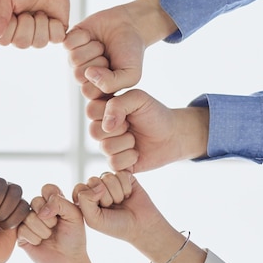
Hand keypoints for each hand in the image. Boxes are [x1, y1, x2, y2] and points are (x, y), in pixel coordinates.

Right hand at [0, 0, 68, 47]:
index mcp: (6, 30)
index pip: (4, 40)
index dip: (10, 25)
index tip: (14, 11)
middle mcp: (21, 37)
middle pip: (22, 43)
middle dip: (27, 22)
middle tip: (28, 11)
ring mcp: (38, 37)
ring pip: (39, 43)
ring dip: (41, 22)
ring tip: (40, 11)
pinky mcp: (55, 35)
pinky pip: (56, 38)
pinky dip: (54, 24)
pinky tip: (51, 16)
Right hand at [17, 184, 92, 262]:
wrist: (68, 261)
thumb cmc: (74, 238)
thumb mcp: (75, 215)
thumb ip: (61, 203)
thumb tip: (41, 210)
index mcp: (52, 201)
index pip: (47, 189)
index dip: (53, 201)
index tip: (62, 214)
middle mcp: (39, 209)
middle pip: (36, 201)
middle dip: (49, 218)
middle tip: (55, 227)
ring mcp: (28, 221)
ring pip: (29, 216)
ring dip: (43, 230)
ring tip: (49, 236)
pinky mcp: (20, 234)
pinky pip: (22, 229)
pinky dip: (35, 238)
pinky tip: (40, 243)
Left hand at [64, 0, 177, 120]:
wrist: (129, 25)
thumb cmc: (130, 53)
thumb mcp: (131, 74)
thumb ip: (112, 83)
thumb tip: (89, 74)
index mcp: (95, 87)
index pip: (88, 92)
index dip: (102, 78)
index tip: (114, 69)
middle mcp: (83, 75)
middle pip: (78, 75)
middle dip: (98, 62)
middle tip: (107, 56)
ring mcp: (75, 58)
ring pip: (74, 59)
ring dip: (92, 48)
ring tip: (101, 46)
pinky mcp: (69, 42)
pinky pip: (68, 43)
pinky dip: (83, 37)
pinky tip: (91, 36)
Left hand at [74, 171, 206, 262]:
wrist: (141, 226)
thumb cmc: (115, 225)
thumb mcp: (94, 219)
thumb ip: (85, 201)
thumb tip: (97, 183)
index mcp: (85, 197)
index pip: (79, 188)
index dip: (90, 199)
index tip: (99, 211)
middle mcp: (96, 187)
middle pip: (93, 181)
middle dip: (105, 197)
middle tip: (113, 207)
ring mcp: (110, 181)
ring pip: (108, 177)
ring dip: (117, 193)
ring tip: (121, 202)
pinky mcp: (124, 176)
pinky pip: (121, 174)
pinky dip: (126, 187)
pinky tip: (129, 195)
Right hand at [86, 90, 208, 171]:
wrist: (172, 135)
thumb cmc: (154, 114)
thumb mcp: (138, 99)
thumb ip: (117, 104)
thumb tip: (106, 126)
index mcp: (103, 110)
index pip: (91, 110)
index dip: (108, 111)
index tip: (126, 109)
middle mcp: (101, 128)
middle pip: (94, 131)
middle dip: (120, 128)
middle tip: (131, 125)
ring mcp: (107, 146)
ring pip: (105, 147)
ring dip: (127, 142)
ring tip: (136, 138)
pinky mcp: (115, 163)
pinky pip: (114, 163)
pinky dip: (130, 157)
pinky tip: (137, 152)